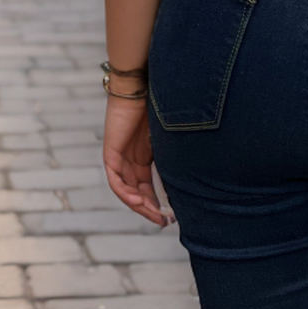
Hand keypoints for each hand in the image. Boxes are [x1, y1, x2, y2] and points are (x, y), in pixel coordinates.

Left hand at [102, 97, 171, 226]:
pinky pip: (116, 181)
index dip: (160, 203)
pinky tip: (137, 201)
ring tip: (154, 215)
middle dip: (151, 209)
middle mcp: (132, 161)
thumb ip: (174, 154)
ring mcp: (120, 159)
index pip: (150, 187)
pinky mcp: (111, 154)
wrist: (141, 86)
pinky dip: (125, 193)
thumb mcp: (169, 136)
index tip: (173, 216)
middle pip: (139, 193)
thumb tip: (195, 175)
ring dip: (140, 205)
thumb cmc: (159, 105)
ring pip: (127, 191)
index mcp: (145, 158)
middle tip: (165, 221)